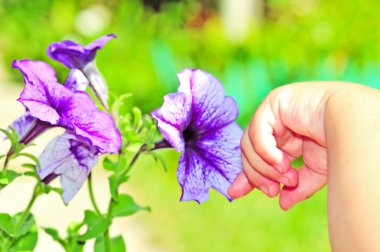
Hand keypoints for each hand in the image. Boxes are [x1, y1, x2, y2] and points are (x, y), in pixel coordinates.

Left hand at [228, 82, 337, 209]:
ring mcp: (273, 112)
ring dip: (265, 167)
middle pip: (249, 152)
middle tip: (272, 192)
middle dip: (257, 176)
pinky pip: (257, 131)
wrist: (354, 123)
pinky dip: (265, 151)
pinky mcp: (273, 103)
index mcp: (284, 138)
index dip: (247, 174)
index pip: (256, 157)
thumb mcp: (314, 172)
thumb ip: (296, 186)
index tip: (235, 192)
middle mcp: (276, 125)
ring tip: (287, 177)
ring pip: (249, 144)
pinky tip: (280, 163)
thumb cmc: (339, 144)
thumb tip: (282, 204)